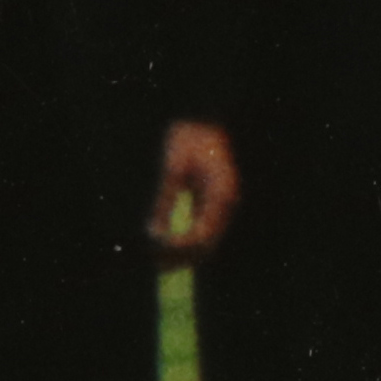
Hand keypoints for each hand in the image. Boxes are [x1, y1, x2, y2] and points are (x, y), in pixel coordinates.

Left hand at [144, 117, 240, 261]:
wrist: (204, 114)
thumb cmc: (190, 136)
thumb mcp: (173, 167)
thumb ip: (165, 200)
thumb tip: (154, 232)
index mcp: (220, 193)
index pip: (202, 235)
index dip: (180, 249)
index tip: (158, 254)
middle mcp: (226, 202)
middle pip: (207, 243)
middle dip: (183, 258)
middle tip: (157, 265)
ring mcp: (223, 202)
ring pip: (207, 239)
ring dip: (185, 252)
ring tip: (160, 260)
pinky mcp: (215, 199)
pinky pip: (203, 227)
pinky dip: (187, 239)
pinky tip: (169, 243)